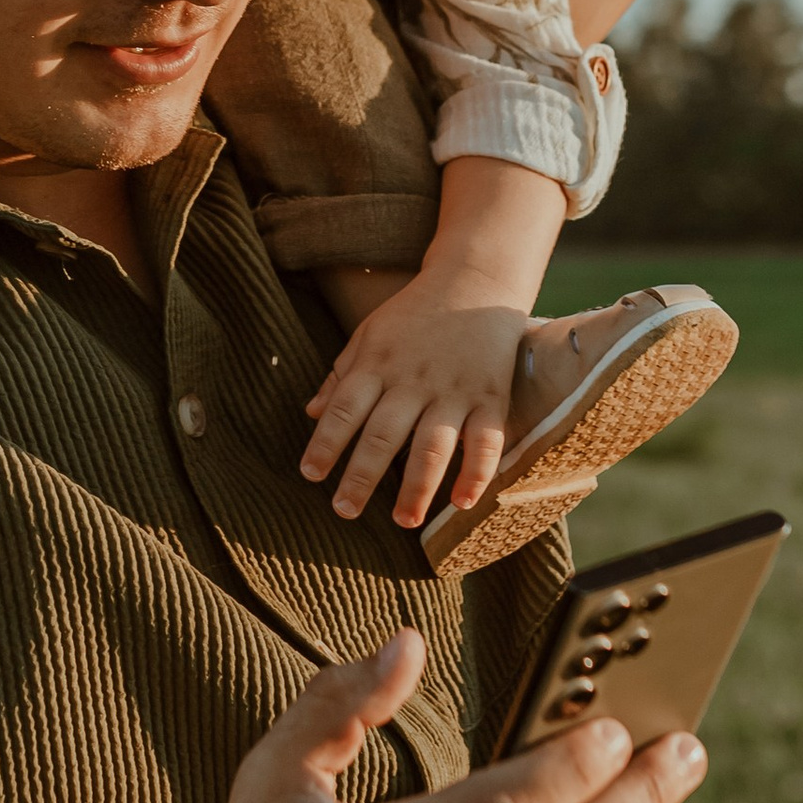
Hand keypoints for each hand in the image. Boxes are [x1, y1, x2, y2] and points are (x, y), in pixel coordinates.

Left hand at [301, 274, 528, 527]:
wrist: (475, 280)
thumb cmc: (415, 314)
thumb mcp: (370, 334)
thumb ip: (342, 374)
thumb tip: (312, 413)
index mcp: (378, 365)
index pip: (346, 410)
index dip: (326, 443)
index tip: (311, 475)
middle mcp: (413, 381)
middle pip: (383, 435)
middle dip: (362, 476)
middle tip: (345, 511)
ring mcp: (454, 390)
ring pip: (433, 446)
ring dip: (416, 487)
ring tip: (402, 521)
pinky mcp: (491, 397)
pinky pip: (486, 441)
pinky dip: (476, 473)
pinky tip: (462, 502)